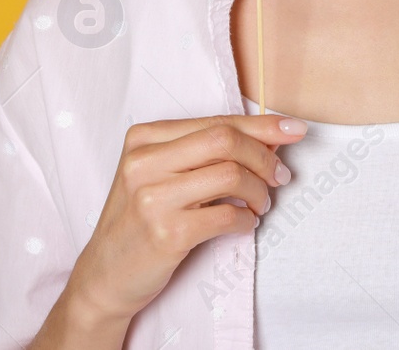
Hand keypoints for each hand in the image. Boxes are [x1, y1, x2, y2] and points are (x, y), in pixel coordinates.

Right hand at [63, 113, 305, 325]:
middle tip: (280, 176)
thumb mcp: (160, 175)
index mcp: (144, 138)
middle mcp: (144, 162)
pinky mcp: (166, 234)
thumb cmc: (140, 221)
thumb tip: (268, 139)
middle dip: (264, 156)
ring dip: (259, 191)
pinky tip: (243, 224)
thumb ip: (203, 154)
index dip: (262, 125)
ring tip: (260, 204)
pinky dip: (245, 221)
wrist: (104, 276)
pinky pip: (226, 217)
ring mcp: (152, 198)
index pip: (215, 122)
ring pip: (230, 175)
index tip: (294, 129)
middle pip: (225, 140)